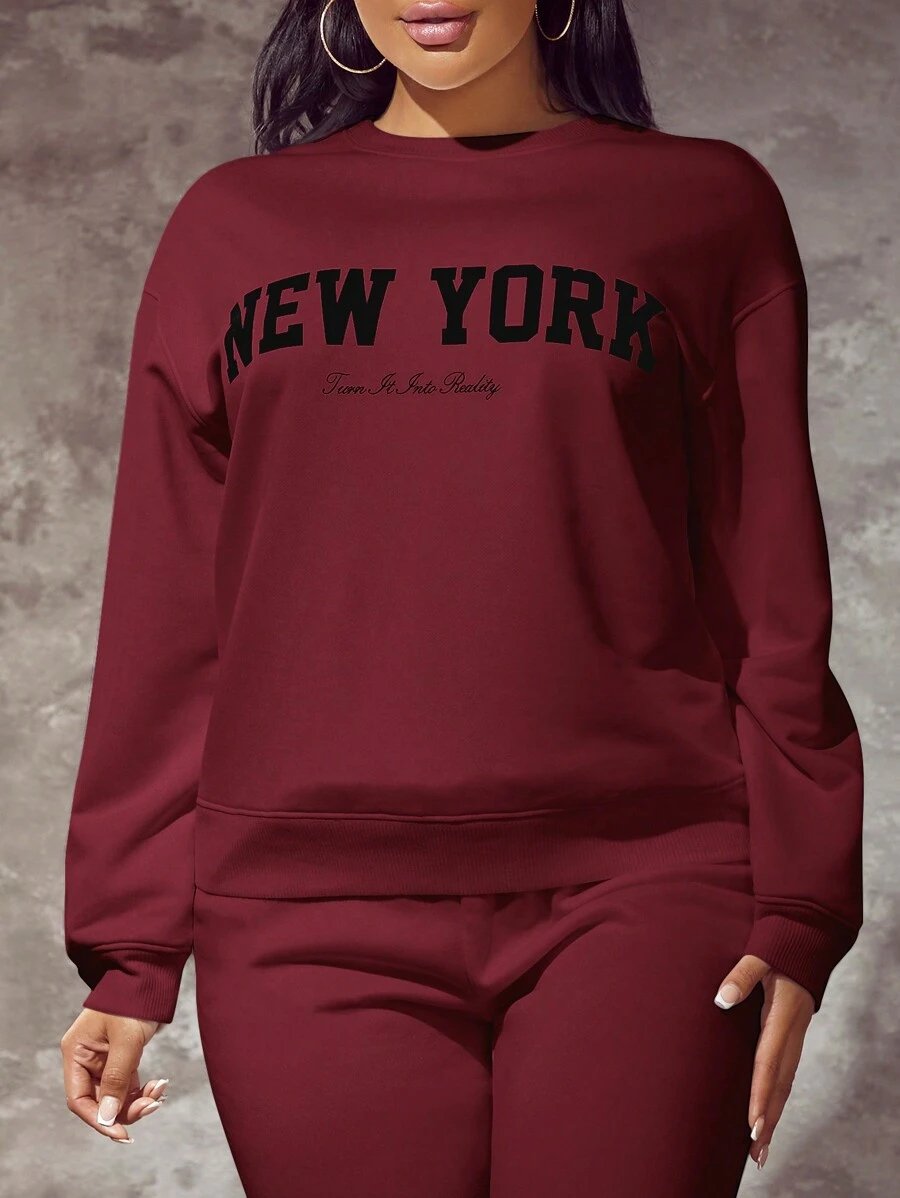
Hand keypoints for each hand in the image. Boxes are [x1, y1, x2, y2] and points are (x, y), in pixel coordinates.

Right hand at [60, 1008, 168, 1141]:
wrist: (151, 975)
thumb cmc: (134, 1002)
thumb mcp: (126, 1041)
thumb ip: (116, 1079)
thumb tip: (108, 1118)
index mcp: (77, 1052)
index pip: (79, 1099)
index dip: (98, 1119)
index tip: (121, 1133)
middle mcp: (86, 1058)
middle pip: (99, 1100)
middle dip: (125, 1109)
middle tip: (152, 1106)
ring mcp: (103, 1058)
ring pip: (115, 1095)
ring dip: (137, 1100)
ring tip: (159, 1092)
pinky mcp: (120, 1057)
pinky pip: (127, 1084)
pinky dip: (142, 1090)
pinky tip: (159, 1086)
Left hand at [714, 954, 814, 1169]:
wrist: (806, 938)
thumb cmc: (778, 947)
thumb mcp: (759, 956)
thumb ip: (741, 975)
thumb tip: (722, 999)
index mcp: (782, 1016)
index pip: (768, 1063)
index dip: (759, 1094)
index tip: (752, 1124)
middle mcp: (791, 1032)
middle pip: (780, 1083)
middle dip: (768, 1118)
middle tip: (756, 1153)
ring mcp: (794, 1036)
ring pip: (785, 1083)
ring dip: (773, 1114)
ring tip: (760, 1148)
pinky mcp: (792, 1036)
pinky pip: (786, 1074)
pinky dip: (777, 1097)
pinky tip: (768, 1114)